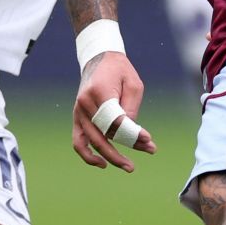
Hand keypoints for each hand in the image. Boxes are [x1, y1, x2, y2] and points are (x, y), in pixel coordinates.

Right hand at [72, 50, 154, 171]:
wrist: (99, 59)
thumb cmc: (120, 71)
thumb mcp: (133, 84)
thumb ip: (131, 109)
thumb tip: (132, 134)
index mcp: (99, 92)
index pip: (115, 120)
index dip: (132, 133)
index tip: (148, 140)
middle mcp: (85, 104)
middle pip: (104, 134)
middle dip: (123, 150)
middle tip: (142, 159)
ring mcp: (78, 112)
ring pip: (92, 142)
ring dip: (110, 157)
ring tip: (128, 166)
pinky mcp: (77, 118)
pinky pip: (78, 142)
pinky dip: (88, 155)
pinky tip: (102, 163)